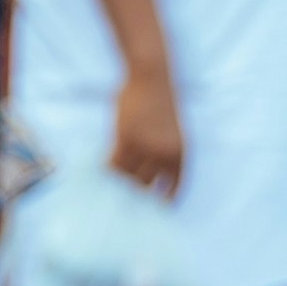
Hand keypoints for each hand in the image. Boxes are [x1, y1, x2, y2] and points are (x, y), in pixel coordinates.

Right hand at [109, 65, 183, 194]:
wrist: (152, 77)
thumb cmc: (161, 100)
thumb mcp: (173, 130)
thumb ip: (166, 151)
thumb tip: (150, 176)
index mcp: (181, 151)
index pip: (176, 184)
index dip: (168, 198)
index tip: (160, 208)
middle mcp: (165, 153)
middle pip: (146, 184)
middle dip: (136, 187)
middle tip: (126, 190)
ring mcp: (145, 147)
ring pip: (128, 175)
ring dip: (120, 175)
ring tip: (114, 173)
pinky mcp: (126, 140)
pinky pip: (115, 164)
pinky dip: (109, 166)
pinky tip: (105, 164)